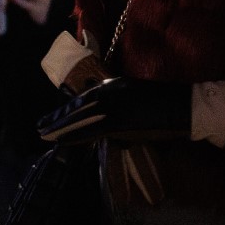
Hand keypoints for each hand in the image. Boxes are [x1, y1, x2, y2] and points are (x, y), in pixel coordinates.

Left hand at [35, 76, 190, 144]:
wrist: (183, 106)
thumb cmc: (165, 102)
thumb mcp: (138, 96)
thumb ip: (121, 104)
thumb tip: (109, 122)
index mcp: (115, 85)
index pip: (85, 99)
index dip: (67, 109)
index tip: (53, 117)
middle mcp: (111, 92)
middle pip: (79, 107)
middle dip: (58, 119)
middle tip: (40, 127)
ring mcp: (114, 105)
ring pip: (81, 117)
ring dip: (61, 127)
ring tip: (44, 133)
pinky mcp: (119, 119)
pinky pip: (92, 128)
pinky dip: (75, 134)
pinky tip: (63, 139)